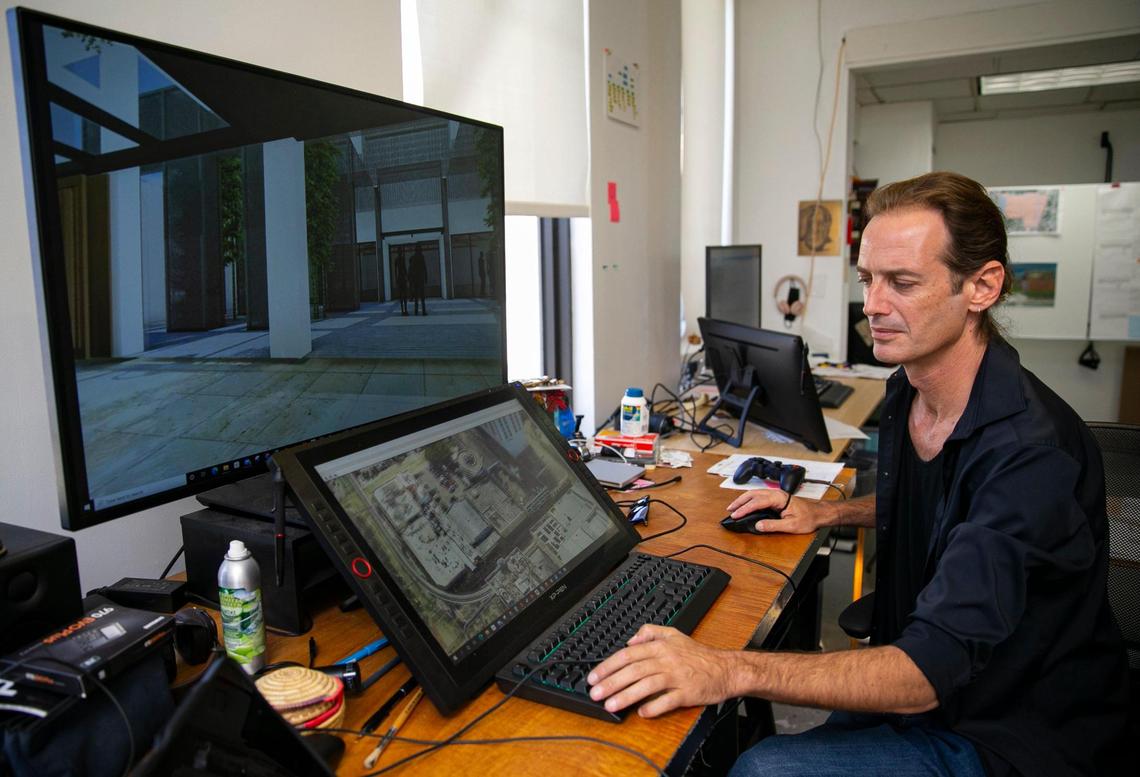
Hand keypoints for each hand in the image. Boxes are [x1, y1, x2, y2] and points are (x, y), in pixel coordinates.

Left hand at [587, 625, 735, 717]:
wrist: (726, 669)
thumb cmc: (699, 655)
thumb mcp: (674, 634)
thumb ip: (650, 633)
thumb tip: (630, 640)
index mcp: (660, 647)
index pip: (628, 654)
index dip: (608, 665)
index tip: (594, 676)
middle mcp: (666, 660)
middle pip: (633, 670)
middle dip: (611, 682)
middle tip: (595, 693)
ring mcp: (677, 677)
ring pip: (647, 685)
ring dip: (626, 696)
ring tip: (610, 705)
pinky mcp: (687, 693)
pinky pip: (667, 701)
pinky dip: (654, 708)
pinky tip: (641, 713)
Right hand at [725, 491, 823, 534]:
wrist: (818, 513)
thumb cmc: (808, 518)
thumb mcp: (791, 525)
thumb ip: (773, 525)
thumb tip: (758, 526)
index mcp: (779, 498)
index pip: (757, 502)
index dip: (744, 509)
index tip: (736, 515)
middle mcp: (776, 493)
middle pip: (753, 494)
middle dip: (739, 502)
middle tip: (730, 510)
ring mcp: (775, 494)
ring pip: (755, 493)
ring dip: (743, 500)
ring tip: (734, 507)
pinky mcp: (776, 498)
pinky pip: (759, 496)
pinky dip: (749, 500)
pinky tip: (745, 504)